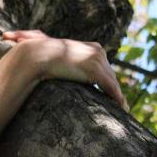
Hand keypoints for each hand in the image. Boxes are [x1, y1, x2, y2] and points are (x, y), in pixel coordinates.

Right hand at [2, 30, 128, 111]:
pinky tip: (122, 109)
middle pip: (111, 74)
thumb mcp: (54, 55)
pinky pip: (111, 88)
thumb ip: (61, 61)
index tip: (110, 90)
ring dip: (118, 96)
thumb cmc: (40, 55)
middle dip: (114, 88)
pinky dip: (118, 99)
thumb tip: (34, 56)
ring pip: (112, 82)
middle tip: (120, 104)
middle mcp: (99, 51)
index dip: (108, 79)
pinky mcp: (96, 72)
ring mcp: (98, 61)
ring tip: (122, 109)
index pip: (105, 66)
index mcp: (93, 47)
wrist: (36, 56)